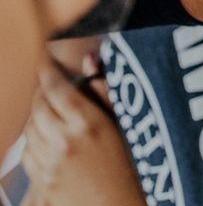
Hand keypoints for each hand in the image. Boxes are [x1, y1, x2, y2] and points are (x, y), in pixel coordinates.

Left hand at [22, 58, 144, 205]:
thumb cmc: (135, 165)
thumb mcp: (126, 122)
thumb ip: (105, 88)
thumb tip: (90, 58)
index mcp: (88, 123)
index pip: (56, 88)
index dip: (47, 70)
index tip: (44, 59)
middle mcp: (65, 142)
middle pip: (39, 107)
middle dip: (42, 92)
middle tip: (49, 84)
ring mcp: (52, 163)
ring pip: (30, 129)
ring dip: (37, 115)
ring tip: (51, 111)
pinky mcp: (44, 182)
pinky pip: (28, 154)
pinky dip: (34, 141)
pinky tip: (49, 139)